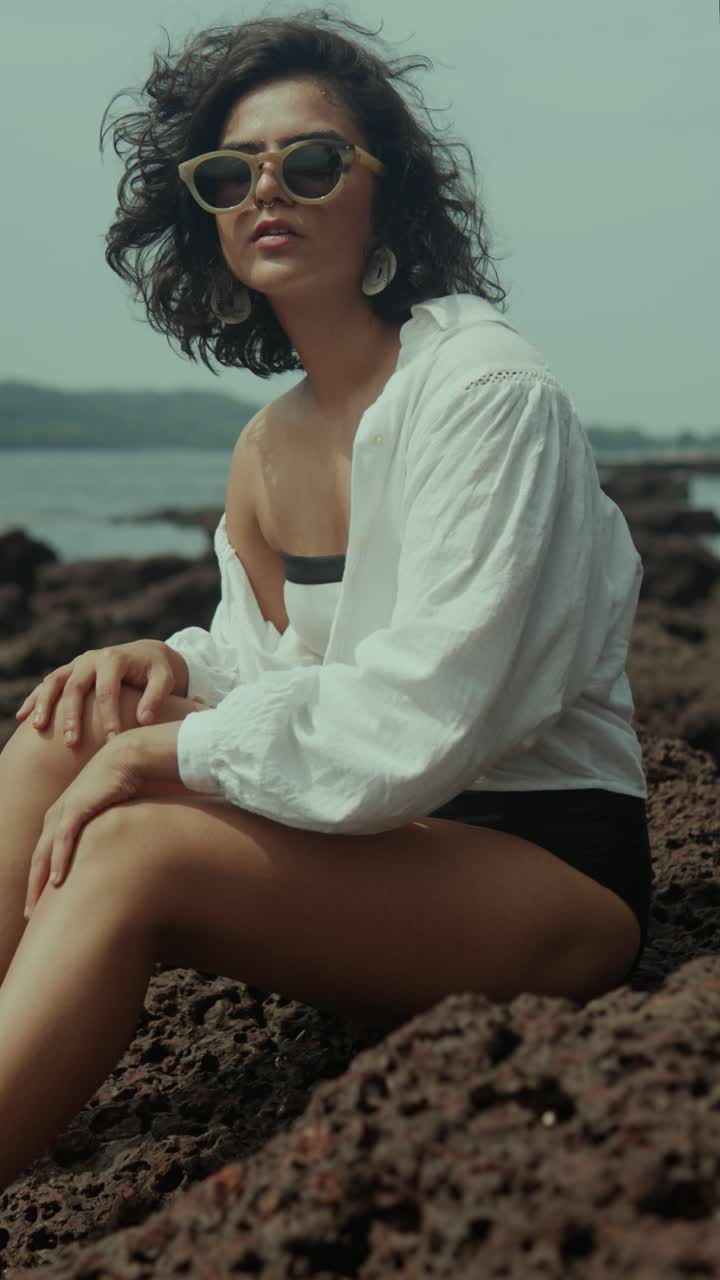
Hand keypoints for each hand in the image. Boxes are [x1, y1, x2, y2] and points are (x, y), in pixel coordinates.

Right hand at [15, 640, 188, 746]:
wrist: (146, 654)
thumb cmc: (157, 671)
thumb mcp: (164, 679)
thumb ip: (156, 697)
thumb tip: (144, 720)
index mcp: (114, 660)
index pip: (108, 691)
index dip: (109, 716)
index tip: (112, 740)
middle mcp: (92, 659)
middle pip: (76, 687)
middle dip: (73, 715)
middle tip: (72, 743)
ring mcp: (77, 664)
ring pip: (55, 682)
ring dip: (45, 704)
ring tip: (39, 728)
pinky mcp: (70, 671)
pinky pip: (48, 684)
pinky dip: (35, 699)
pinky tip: (23, 717)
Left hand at [24, 740, 143, 918]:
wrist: (126, 759)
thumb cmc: (121, 786)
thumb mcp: (107, 816)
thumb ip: (103, 835)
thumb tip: (113, 856)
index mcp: (60, 819)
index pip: (44, 856)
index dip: (39, 881)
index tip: (40, 905)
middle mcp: (56, 817)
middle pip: (37, 860)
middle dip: (32, 889)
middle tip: (30, 917)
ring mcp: (63, 812)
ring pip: (44, 854)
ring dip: (39, 882)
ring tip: (37, 908)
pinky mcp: (76, 808)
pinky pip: (63, 840)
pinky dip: (59, 861)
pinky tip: (57, 881)